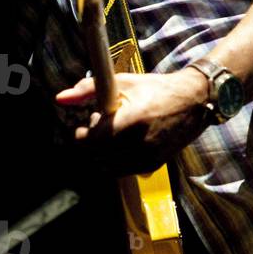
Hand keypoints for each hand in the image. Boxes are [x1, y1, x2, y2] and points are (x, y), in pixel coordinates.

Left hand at [55, 68, 210, 174]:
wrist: (193, 102)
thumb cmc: (156, 89)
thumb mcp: (122, 83)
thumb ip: (87, 90)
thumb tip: (60, 98)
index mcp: (131, 121)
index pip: (91, 142)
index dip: (81, 135)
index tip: (84, 125)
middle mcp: (140, 144)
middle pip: (96, 159)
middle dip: (90, 146)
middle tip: (97, 128)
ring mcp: (147, 158)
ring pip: (108, 168)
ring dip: (102, 155)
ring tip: (112, 135)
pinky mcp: (153, 166)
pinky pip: (123, 170)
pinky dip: (116, 160)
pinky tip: (124, 142)